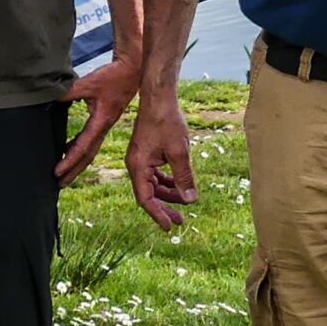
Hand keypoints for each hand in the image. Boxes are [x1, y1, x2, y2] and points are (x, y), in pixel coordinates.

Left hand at [56, 56, 138, 187]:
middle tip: (58, 183)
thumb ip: (69, 91)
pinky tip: (68, 149)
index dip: (69, 161)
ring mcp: (105, 125)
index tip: (57, 171)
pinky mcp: (104, 120)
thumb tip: (50, 98)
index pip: (83, 147)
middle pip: (87, 155)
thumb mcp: (89, 83)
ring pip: (90, 149)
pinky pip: (90, 139)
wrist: (132, 70)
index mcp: (101, 122)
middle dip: (73, 170)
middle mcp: (103, 127)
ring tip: (63, 174)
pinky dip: (79, 148)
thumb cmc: (113, 76)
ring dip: (77, 162)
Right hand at [124, 94, 198, 230]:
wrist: (159, 98)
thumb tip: (191, 201)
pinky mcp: (147, 153)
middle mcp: (135, 164)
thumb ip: (184, 177)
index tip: (170, 227)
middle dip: (165, 207)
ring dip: (168, 194)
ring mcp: (141, 159)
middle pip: (149, 194)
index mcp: (138, 166)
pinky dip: (167, 181)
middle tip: (181, 221)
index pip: (145, 199)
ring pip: (153, 185)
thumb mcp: (179, 152)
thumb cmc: (167, 121)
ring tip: (185, 202)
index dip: (158, 214)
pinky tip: (180, 184)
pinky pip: (156, 174)